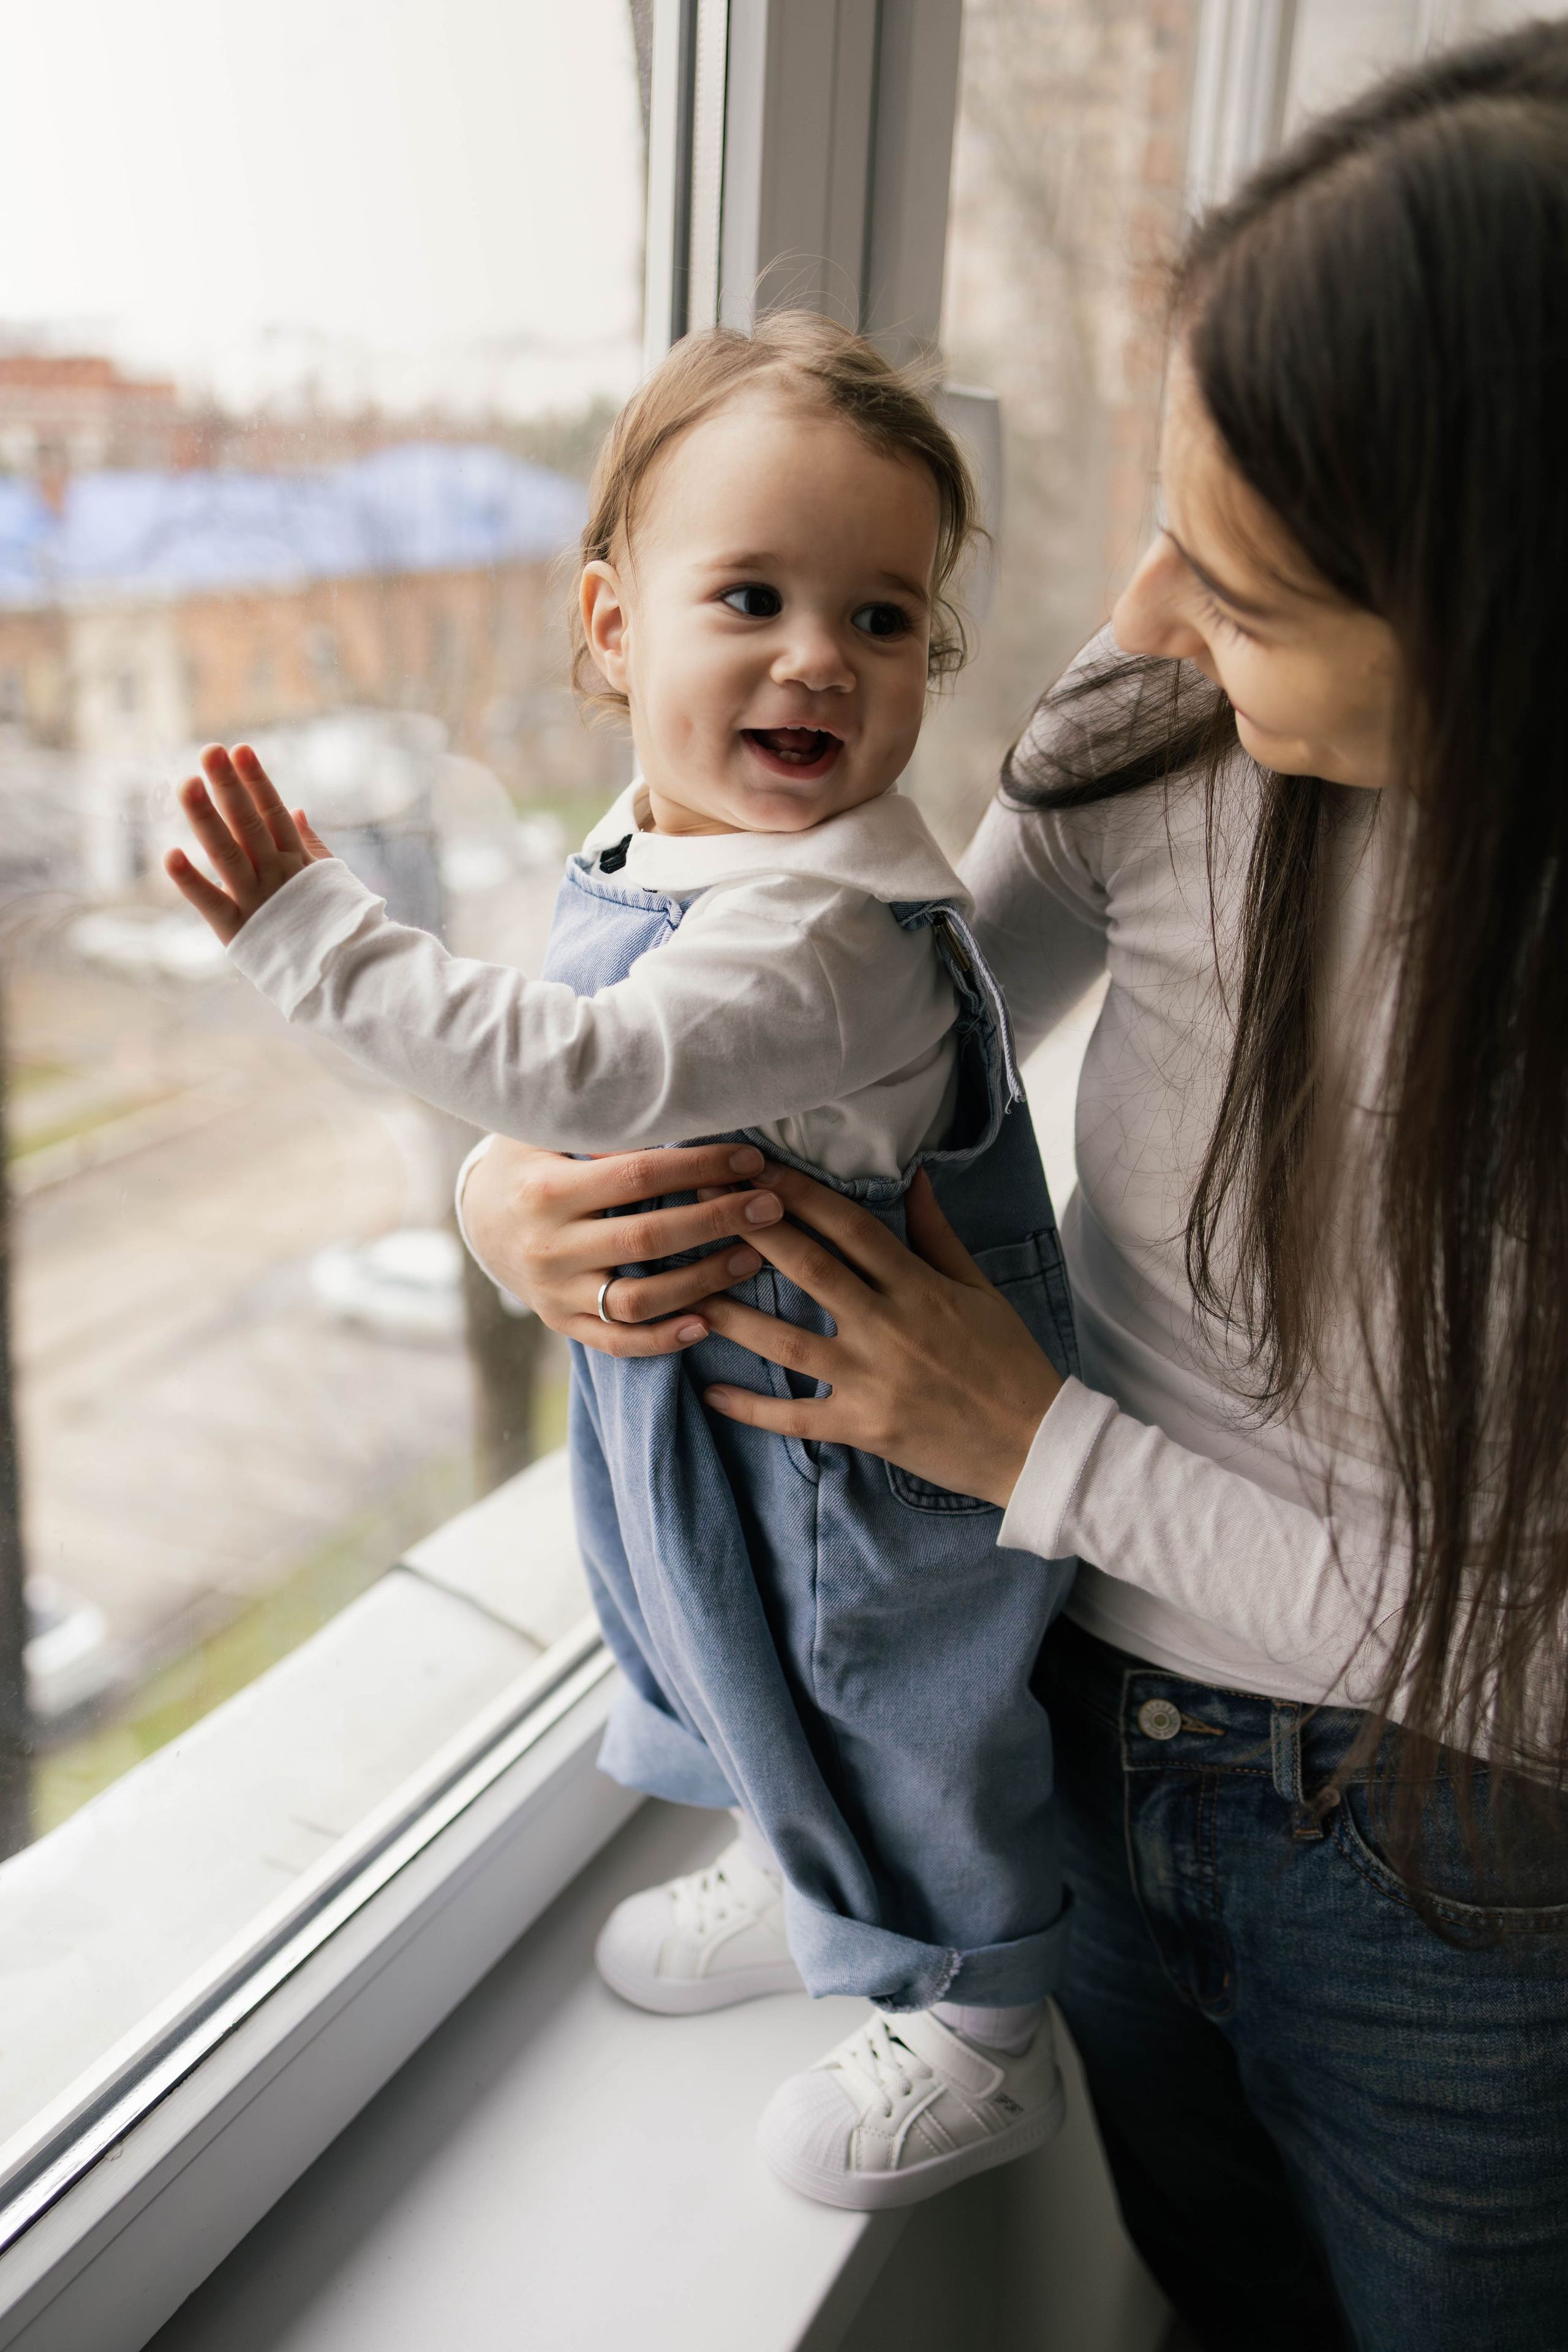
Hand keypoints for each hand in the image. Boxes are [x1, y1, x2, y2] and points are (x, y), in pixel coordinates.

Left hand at [164, 743, 333, 943]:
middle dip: (229, 786)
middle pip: (249, 824)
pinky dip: (190, 881)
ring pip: (228, 853)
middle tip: (209, 752)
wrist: (349, 975)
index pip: (274, 813)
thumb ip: (310, 843)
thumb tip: (296, 808)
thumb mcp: (330, 879)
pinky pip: (212, 902)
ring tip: (188, 784)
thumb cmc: (337, 926)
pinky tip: (170, 855)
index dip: (256, 781)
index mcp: (296, 861)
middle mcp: (276, 875)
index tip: (239, 750)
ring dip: (207, 818)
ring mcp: (258, 900)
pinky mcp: (239, 929)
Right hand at [460, 1137, 787, 1357]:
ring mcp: (554, 1292)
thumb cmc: (529, 1161)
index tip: (749, 1159)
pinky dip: (664, 1339)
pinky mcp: (562, 1323)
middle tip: (769, 1206)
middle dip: (718, 1220)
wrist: (476, 1219)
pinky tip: (708, 1323)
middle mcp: (548, 1246)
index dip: (699, 1166)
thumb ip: (602, 1128)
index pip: (638, 1175)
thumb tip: (678, 1109)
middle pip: (648, 1238)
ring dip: (704, 1281)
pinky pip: (618, 1341)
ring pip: (640, 1299)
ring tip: (754, 1258)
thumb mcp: (548, 1131)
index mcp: (547, 1190)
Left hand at [700, 1165, 1062, 1507]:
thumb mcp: (979, 1288)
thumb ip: (937, 1235)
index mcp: (917, 1285)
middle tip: (700, 1204)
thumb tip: (916, 1177)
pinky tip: (709, 1391)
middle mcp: (888, 1325)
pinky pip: (795, 1416)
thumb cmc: (1009, 1360)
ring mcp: (872, 1378)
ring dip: (731, 1314)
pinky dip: (750, 1407)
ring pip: (786, 1340)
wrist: (1035, 1443)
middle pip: (807, 1266)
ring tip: (684, 1291)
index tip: (753, 1168)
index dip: (796, 1191)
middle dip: (749, 1230)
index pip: (847, 1224)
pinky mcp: (863, 1427)